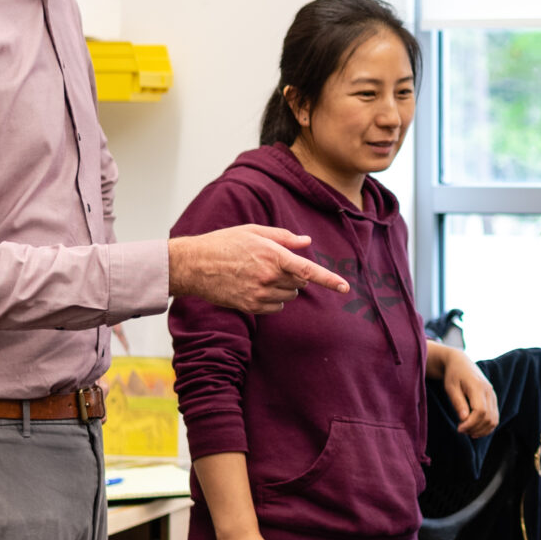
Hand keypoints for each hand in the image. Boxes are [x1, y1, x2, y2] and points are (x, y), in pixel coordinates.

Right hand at [169, 225, 349, 314]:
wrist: (194, 265)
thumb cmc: (224, 243)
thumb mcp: (254, 231)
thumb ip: (284, 237)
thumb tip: (307, 241)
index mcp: (273, 255)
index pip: (309, 270)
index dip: (329, 279)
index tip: (345, 287)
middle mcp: (269, 277)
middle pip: (300, 283)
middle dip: (295, 275)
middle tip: (273, 264)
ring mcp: (260, 294)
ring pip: (289, 296)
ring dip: (284, 287)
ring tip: (260, 275)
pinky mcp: (251, 307)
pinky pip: (276, 307)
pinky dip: (273, 300)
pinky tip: (255, 287)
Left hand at [432, 346, 499, 436]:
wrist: (461, 362)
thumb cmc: (453, 375)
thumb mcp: (451, 388)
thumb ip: (458, 402)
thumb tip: (464, 419)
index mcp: (478, 387)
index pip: (480, 411)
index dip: (471, 424)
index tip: (459, 428)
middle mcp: (489, 391)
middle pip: (488, 418)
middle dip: (475, 428)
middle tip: (461, 430)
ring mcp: (493, 395)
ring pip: (494, 419)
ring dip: (482, 430)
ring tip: (468, 431)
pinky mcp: (493, 399)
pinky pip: (494, 417)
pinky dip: (487, 426)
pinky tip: (475, 429)